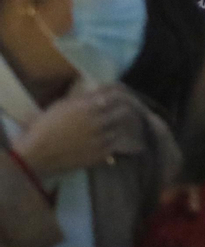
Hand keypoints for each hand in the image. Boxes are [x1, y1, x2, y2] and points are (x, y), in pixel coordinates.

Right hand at [13, 86, 145, 178]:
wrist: (37, 154)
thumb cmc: (43, 128)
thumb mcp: (61, 106)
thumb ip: (81, 99)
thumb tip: (97, 92)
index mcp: (88, 107)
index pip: (114, 94)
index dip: (120, 92)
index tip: (122, 92)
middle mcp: (98, 121)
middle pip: (123, 110)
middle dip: (124, 108)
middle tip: (125, 108)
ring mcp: (101, 138)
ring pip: (121, 128)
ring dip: (120, 125)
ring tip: (121, 124)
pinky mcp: (101, 153)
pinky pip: (116, 144)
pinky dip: (116, 140)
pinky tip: (113, 139)